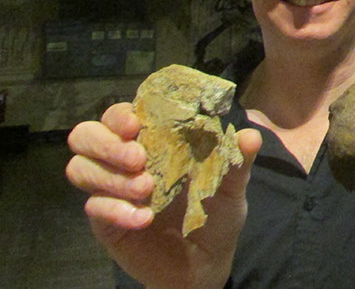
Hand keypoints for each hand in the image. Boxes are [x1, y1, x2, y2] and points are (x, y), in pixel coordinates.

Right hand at [65, 102, 261, 288]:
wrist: (206, 263)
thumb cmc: (215, 215)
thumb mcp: (231, 188)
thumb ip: (238, 161)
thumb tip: (251, 136)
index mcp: (154, 141)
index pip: (121, 114)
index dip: (121, 114)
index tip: (136, 123)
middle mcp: (124, 160)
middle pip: (85, 135)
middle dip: (106, 142)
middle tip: (138, 157)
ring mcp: (111, 190)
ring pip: (79, 168)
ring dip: (109, 176)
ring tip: (146, 188)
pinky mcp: (105, 221)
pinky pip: (94, 208)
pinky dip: (116, 210)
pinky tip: (143, 218)